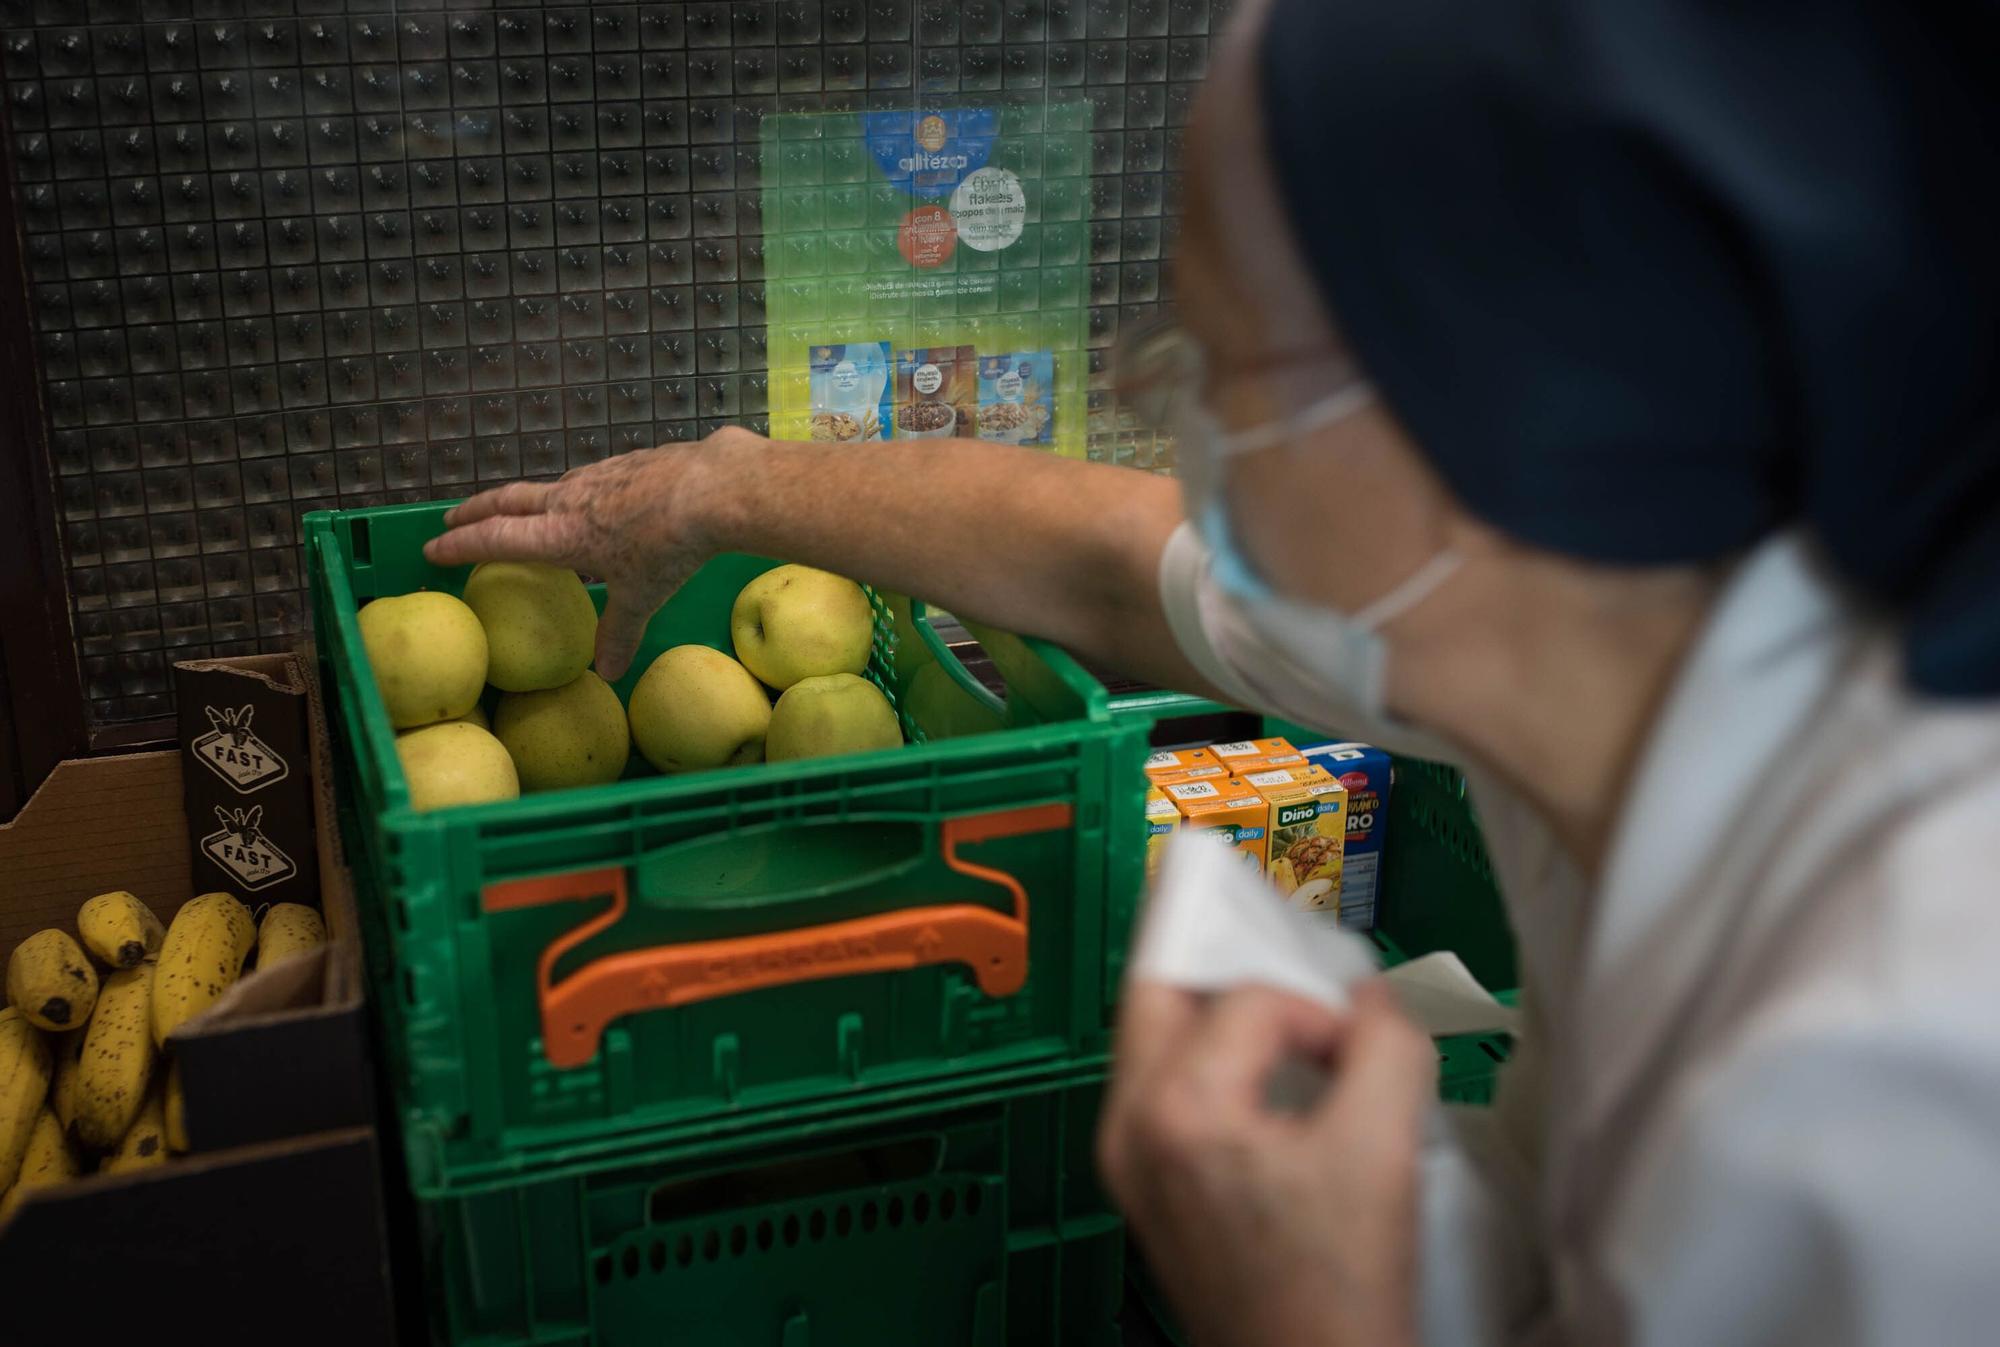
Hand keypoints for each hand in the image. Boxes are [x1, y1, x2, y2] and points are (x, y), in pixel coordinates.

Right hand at [423, 428, 758, 678]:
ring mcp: (600, 474)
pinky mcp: (630, 461)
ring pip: (552, 486)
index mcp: (561, 534)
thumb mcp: (642, 596)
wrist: (712, 489)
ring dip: (530, 498)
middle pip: (509, 500)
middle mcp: (570, 498)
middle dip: (477, 510)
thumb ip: (620, 632)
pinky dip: (579, 489)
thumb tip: (609, 672)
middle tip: (454, 517)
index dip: (462, 545)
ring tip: (527, 510)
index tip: (434, 547)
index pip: (496, 538)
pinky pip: (593, 477)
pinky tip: (598, 497)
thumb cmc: (669, 547)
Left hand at [1098, 981, 1433, 1346]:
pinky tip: (1264, 1077)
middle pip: (1156, 992)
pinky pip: (1163, 1087)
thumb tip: (1373, 1001)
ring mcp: (1128, 1161)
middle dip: (1220, 964)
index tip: (1362, 1051)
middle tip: (1276, 955)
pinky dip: (1209, 1061)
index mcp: (1176, 1110)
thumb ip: (1387, 1046)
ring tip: (1283, 1019)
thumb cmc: (1336, 1298)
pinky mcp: (1144, 1187)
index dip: (1319, 1012)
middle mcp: (1130, 1128)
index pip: (1249, 1001)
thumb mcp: (1384, 1151)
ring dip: (1215, 1013)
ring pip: (1154, 1038)